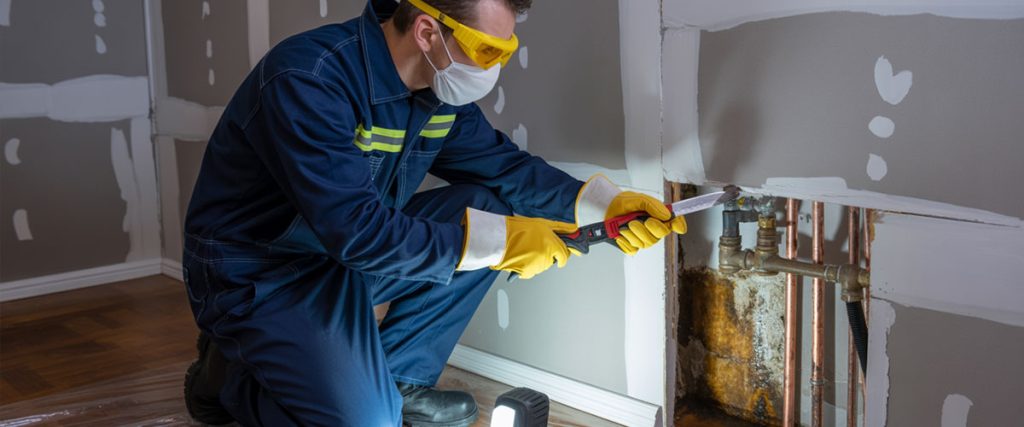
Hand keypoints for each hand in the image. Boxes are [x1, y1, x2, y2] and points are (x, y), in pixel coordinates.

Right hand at [457, 208, 577, 279]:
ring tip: (525, 251)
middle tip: (535, 247)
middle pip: (551, 261)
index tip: (561, 259)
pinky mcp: (527, 272)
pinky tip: (520, 258)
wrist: (499, 238)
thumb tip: (571, 230)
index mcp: (552, 244)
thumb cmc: (517, 229)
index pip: (564, 255)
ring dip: (536, 261)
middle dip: (547, 255)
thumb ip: (557, 228)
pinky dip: (527, 267)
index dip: (563, 257)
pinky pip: (530, 272)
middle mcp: (546, 256)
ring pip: (541, 266)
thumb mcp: (540, 223)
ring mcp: (537, 265)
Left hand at [607, 191, 686, 254]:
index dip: (678, 224)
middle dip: (649, 227)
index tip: (677, 225)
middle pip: (660, 234)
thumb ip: (653, 205)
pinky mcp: (632, 247)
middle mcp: (653, 230)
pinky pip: (633, 249)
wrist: (607, 209)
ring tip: (625, 224)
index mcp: (658, 217)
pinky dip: (625, 240)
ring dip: (633, 233)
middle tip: (636, 220)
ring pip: (645, 243)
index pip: (674, 222)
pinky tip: (620, 233)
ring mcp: (643, 239)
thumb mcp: (639, 199)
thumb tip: (667, 215)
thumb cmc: (624, 203)